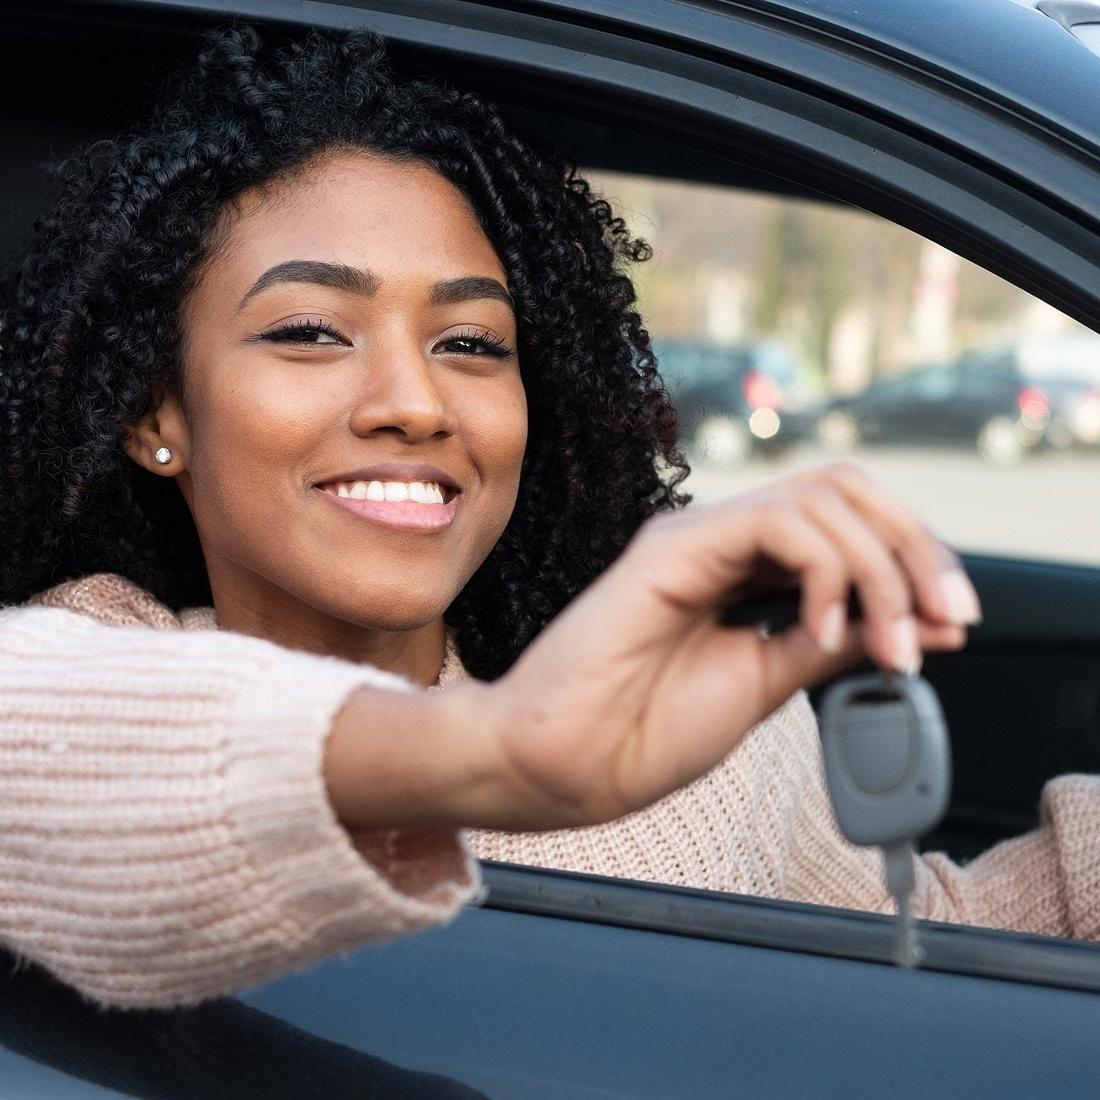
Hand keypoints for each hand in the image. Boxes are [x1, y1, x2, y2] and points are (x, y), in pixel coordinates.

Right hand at [471, 462, 977, 829]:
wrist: (563, 764)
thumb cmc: (642, 731)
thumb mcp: (768, 682)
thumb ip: (835, 644)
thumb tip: (923, 626)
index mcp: (743, 571)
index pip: (850, 526)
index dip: (915, 561)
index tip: (953, 625)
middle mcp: (723, 541)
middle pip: (848, 492)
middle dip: (916, 549)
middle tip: (947, 617)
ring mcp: (696, 537)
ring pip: (823, 496)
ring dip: (881, 567)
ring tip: (886, 643)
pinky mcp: (672, 546)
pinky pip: (777, 523)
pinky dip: (827, 570)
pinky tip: (822, 628)